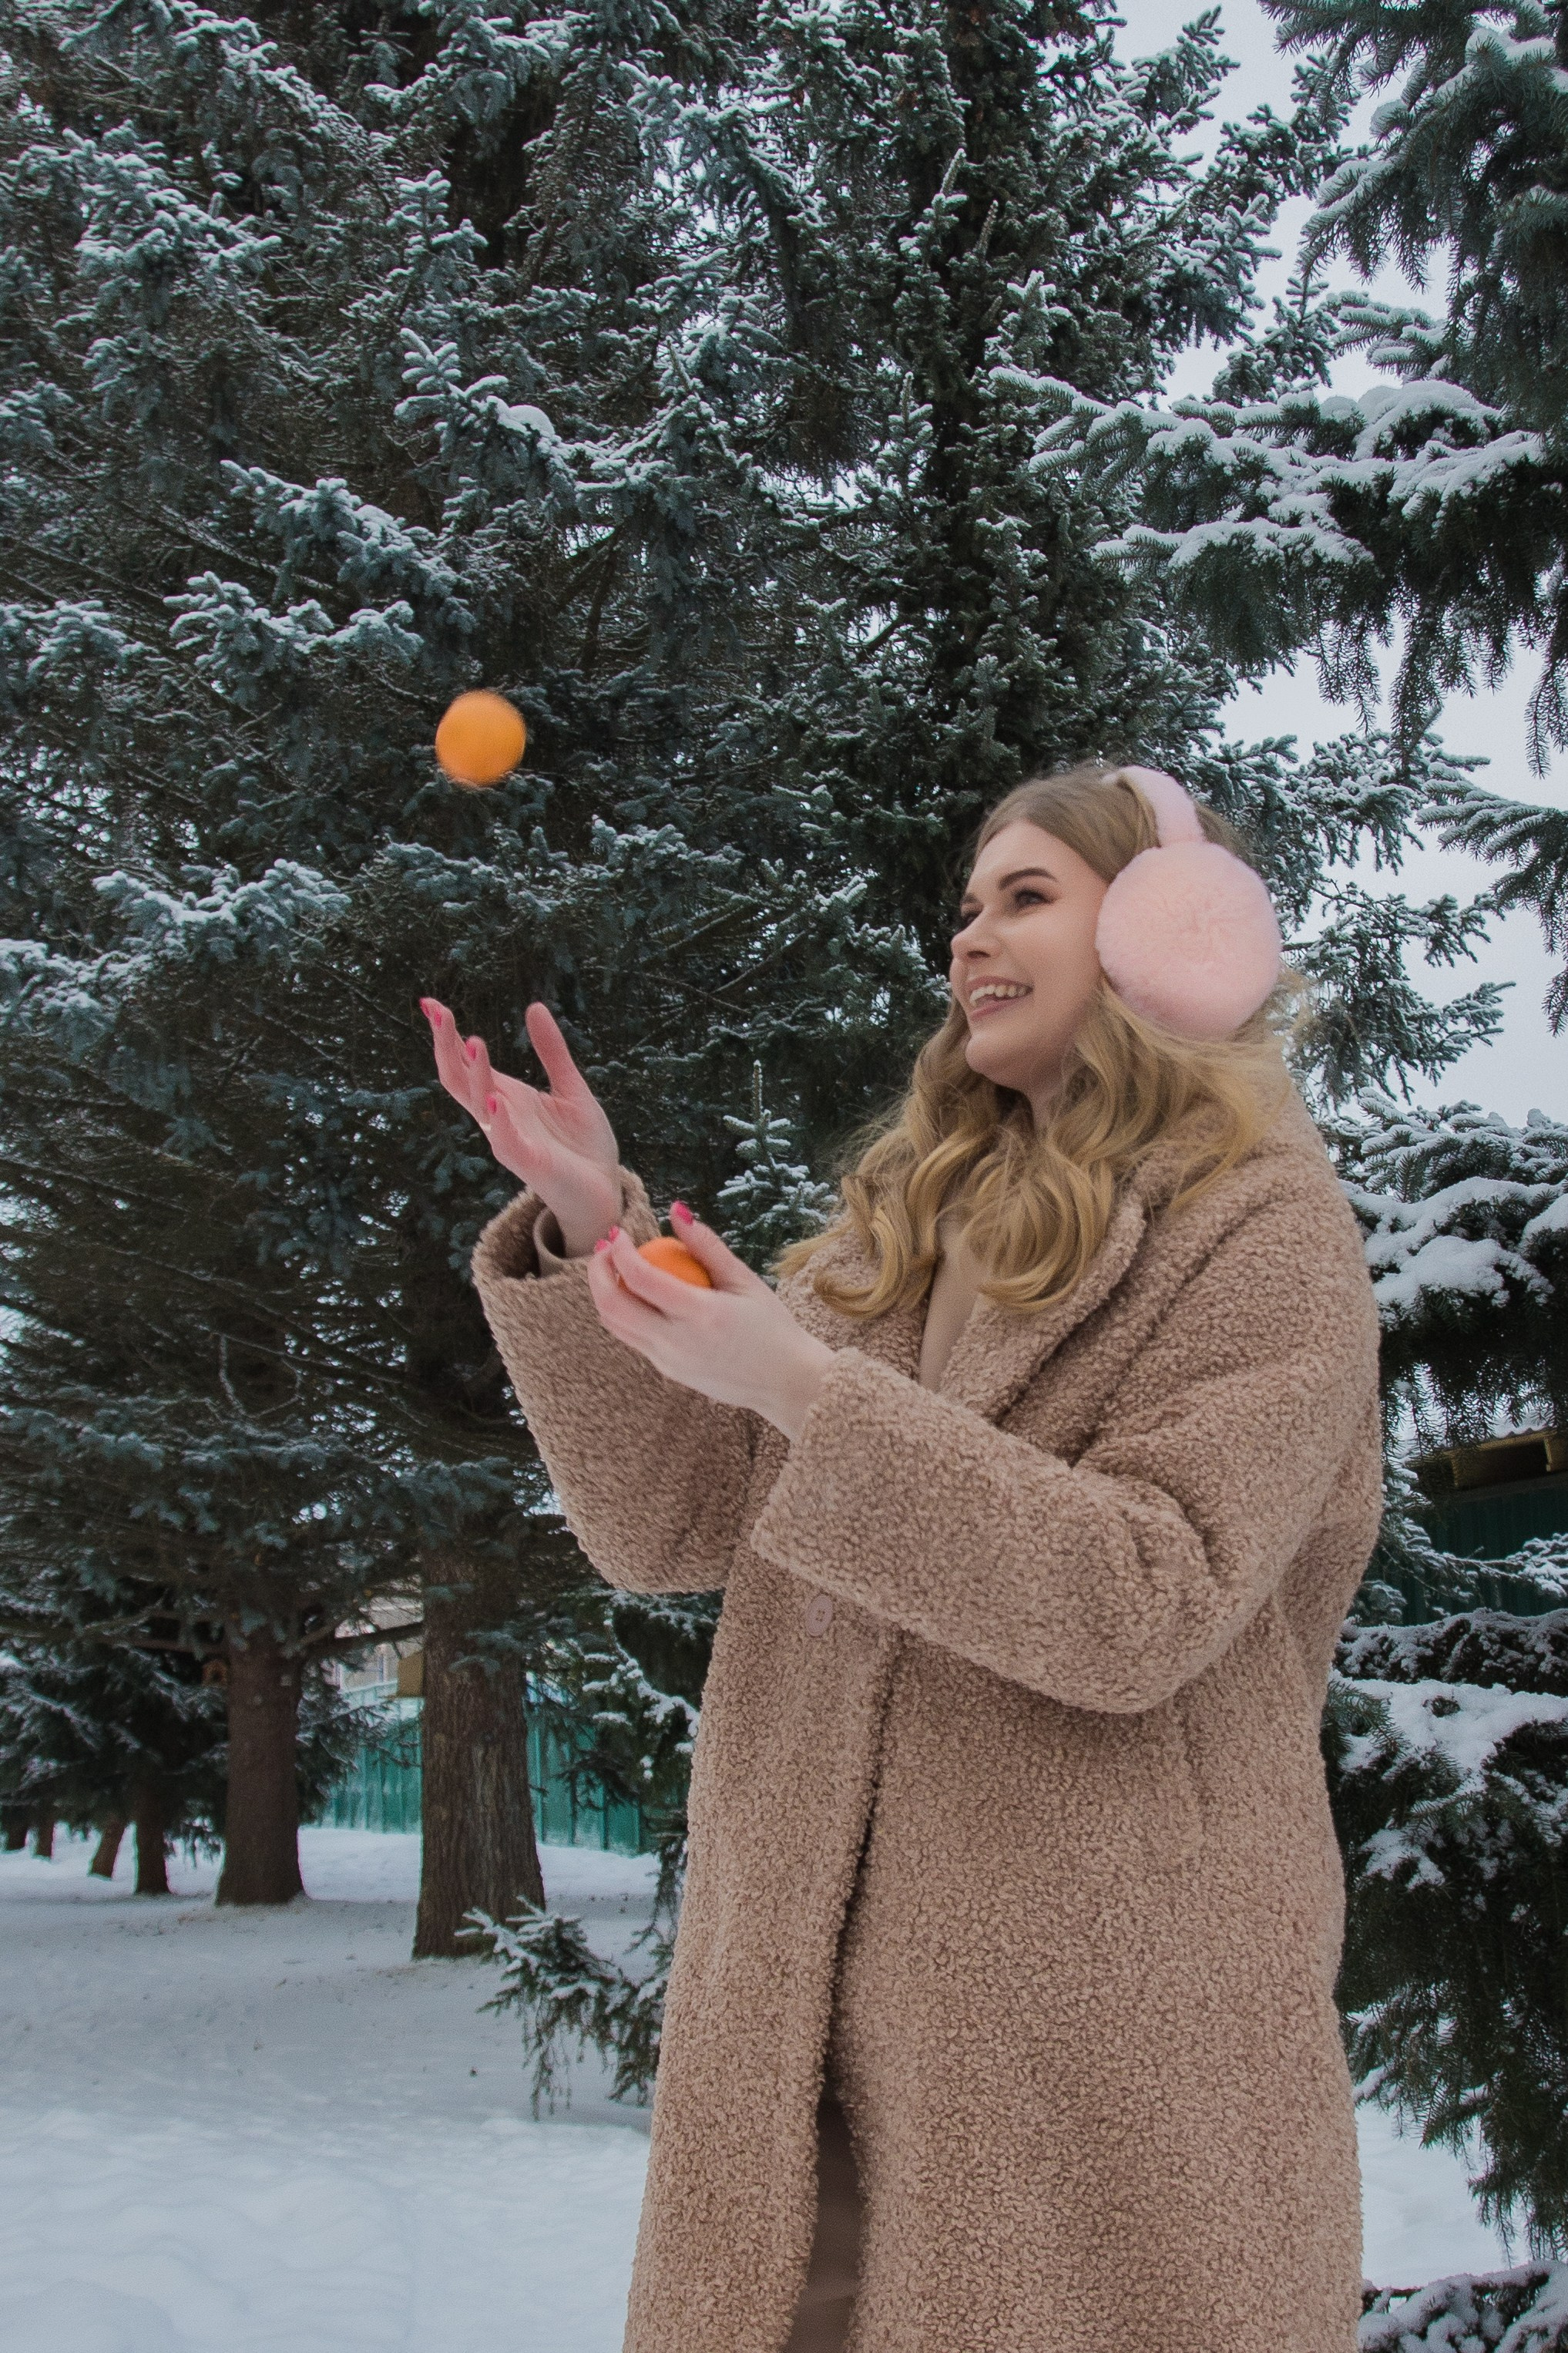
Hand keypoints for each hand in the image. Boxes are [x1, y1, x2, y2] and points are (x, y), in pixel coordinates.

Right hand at [421, 995, 621, 1248]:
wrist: (602, 1190)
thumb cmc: (581, 1145)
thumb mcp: (569, 1087)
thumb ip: (551, 1051)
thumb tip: (534, 1007)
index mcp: (505, 1097)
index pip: (464, 1063)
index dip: (447, 1035)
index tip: (430, 1004)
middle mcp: (499, 1117)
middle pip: (460, 1080)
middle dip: (447, 1047)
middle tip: (439, 1013)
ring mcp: (511, 1139)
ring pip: (480, 1106)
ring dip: (476, 1076)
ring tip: (475, 1043)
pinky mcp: (530, 1163)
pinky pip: (507, 1142)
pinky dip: (499, 1123)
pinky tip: (496, 1101)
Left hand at [584, 1208, 835, 1442]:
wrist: (784, 1382)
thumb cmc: (771, 1326)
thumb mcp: (745, 1280)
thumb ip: (706, 1245)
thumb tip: (676, 1210)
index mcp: (699, 1314)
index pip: (639, 1279)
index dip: (619, 1251)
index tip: (619, 1232)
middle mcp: (675, 1342)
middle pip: (612, 1306)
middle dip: (597, 1272)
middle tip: (606, 1247)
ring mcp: (667, 1362)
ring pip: (615, 1326)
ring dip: (605, 1293)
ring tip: (615, 1267)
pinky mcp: (667, 1372)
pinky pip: (632, 1338)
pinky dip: (625, 1311)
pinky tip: (639, 1293)